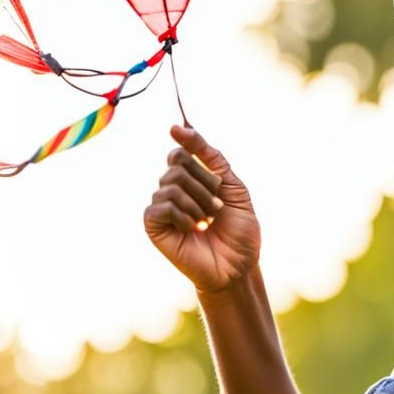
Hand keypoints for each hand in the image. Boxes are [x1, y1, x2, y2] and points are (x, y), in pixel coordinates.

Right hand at [144, 125, 260, 293]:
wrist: (239, 266)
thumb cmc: (238, 230)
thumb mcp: (232, 185)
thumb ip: (210, 156)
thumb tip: (177, 127)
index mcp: (190, 180)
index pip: (180, 152)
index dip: (193, 152)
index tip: (208, 164)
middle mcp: (172, 191)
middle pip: (177, 165)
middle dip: (206, 185)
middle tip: (218, 209)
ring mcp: (161, 208)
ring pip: (171, 184)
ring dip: (199, 203)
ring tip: (208, 222)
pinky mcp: (153, 226)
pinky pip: (161, 205)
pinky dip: (184, 215)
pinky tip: (194, 229)